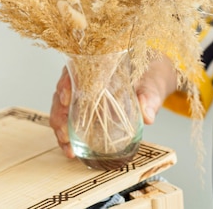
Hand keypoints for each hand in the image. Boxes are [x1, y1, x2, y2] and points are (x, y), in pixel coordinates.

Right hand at [49, 55, 177, 156]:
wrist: (152, 79)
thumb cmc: (150, 76)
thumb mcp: (152, 85)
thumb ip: (149, 98)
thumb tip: (147, 116)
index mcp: (98, 64)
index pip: (74, 69)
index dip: (66, 83)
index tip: (67, 99)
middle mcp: (85, 76)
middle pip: (62, 91)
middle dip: (60, 114)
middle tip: (65, 135)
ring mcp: (82, 92)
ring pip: (62, 107)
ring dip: (61, 128)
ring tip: (68, 148)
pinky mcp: (85, 107)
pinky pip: (70, 118)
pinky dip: (68, 134)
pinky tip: (71, 149)